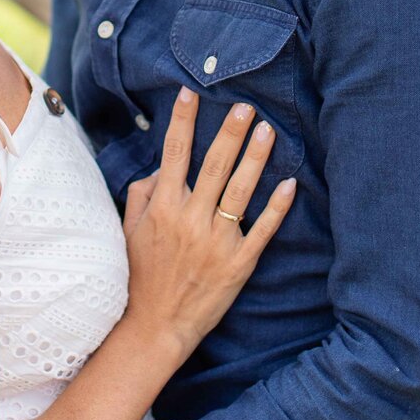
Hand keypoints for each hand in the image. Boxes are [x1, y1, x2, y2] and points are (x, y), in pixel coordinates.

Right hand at [122, 89, 294, 358]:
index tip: (191, 93)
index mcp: (163, 207)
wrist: (154, 325)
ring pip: (240, 190)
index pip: (174, 153)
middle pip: (214, 165)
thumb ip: (142, 193)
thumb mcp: (129, 229)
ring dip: (255, 158)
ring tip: (268, 131)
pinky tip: (289, 183)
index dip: (182, 121)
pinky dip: (276, 206)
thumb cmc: (140, 275)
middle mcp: (190, 219)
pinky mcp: (239, 263)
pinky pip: (262, 229)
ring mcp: (217, 241)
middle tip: (245, 106)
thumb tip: (162, 167)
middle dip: (229, 131)